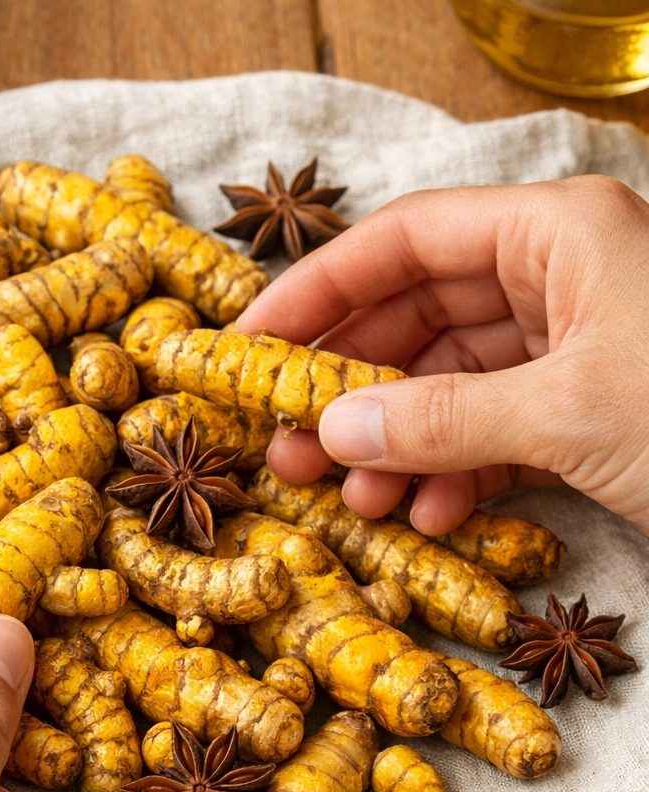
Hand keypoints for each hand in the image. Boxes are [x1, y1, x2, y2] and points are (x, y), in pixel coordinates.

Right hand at [237, 175, 648, 536]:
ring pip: (447, 385)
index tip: (251, 345)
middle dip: (348, 388)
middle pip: (415, 318)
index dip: (316, 290)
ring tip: (351, 501)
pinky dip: (454, 474)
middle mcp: (556, 277)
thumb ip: (440, 418)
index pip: (401, 242)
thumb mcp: (571, 411)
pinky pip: (492, 432)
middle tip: (286, 446)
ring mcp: (569, 346)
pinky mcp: (583, 410)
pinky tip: (429, 516)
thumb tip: (330, 430)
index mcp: (554, 232)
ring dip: (395, 445)